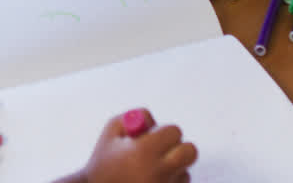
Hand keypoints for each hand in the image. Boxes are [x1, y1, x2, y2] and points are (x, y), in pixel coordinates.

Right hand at [75, 111, 197, 182]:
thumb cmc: (103, 163)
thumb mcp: (111, 132)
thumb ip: (135, 117)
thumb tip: (154, 121)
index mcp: (144, 151)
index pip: (174, 132)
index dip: (164, 132)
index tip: (153, 137)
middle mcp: (158, 172)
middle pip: (189, 152)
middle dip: (178, 147)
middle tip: (161, 150)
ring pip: (185, 170)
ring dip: (173, 167)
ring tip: (150, 170)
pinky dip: (170, 181)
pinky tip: (152, 181)